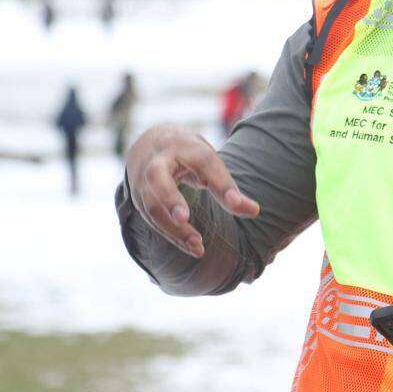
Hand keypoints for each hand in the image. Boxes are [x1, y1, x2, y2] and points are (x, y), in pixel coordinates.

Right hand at [126, 123, 259, 258]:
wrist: (148, 143)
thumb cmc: (187, 154)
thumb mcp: (207, 161)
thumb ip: (226, 186)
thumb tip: (255, 211)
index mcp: (184, 146)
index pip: (205, 163)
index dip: (221, 184)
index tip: (238, 205)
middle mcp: (158, 161)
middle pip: (158, 178)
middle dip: (170, 198)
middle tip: (183, 217)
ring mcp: (142, 181)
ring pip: (152, 206)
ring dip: (174, 229)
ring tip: (199, 248)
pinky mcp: (138, 199)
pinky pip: (152, 220)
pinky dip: (171, 235)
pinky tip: (191, 247)